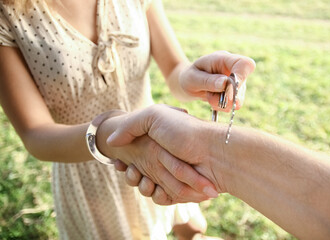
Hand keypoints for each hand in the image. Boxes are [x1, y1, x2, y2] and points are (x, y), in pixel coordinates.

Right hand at [107, 105, 224, 203]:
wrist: (213, 152)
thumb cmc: (184, 131)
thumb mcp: (154, 116)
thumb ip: (130, 125)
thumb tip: (111, 141)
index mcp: (157, 142)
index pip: (132, 153)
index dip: (123, 158)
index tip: (120, 160)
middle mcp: (164, 158)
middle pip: (138, 171)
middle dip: (131, 172)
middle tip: (129, 168)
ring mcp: (172, 175)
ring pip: (147, 186)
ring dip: (141, 184)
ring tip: (143, 178)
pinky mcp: (179, 191)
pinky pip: (161, 197)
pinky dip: (156, 195)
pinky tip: (155, 188)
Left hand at [179, 51, 255, 111]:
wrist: (188, 84)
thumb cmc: (189, 77)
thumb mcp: (192, 78)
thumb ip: (208, 80)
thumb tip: (225, 83)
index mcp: (223, 59)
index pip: (245, 64)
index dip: (241, 77)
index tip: (228, 88)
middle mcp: (233, 70)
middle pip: (243, 84)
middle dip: (227, 96)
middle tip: (210, 97)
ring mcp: (236, 82)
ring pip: (239, 98)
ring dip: (222, 102)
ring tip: (208, 96)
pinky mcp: (235, 94)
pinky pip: (233, 105)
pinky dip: (222, 106)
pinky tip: (212, 99)